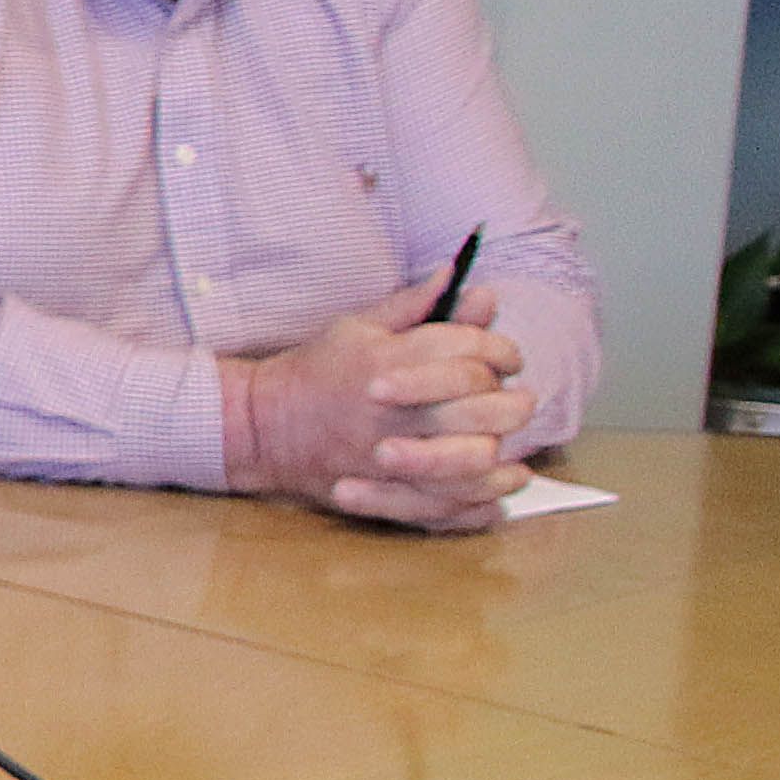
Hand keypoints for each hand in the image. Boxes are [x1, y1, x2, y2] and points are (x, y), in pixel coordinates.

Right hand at [227, 285, 530, 531]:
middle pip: (483, 404)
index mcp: (389, 361)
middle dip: (511, 401)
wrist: (263, 427)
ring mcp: (392, 456)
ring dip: (503, 448)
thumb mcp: (359, 327)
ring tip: (509, 443)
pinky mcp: (388, 493)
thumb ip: (416, 305)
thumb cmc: (315, 372)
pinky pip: (452, 503)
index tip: (506, 358)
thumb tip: (462, 276)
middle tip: (517, 402)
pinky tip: (500, 483)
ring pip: (476, 457)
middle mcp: (395, 409)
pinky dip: (485, 499)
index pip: (470, 348)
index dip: (501, 350)